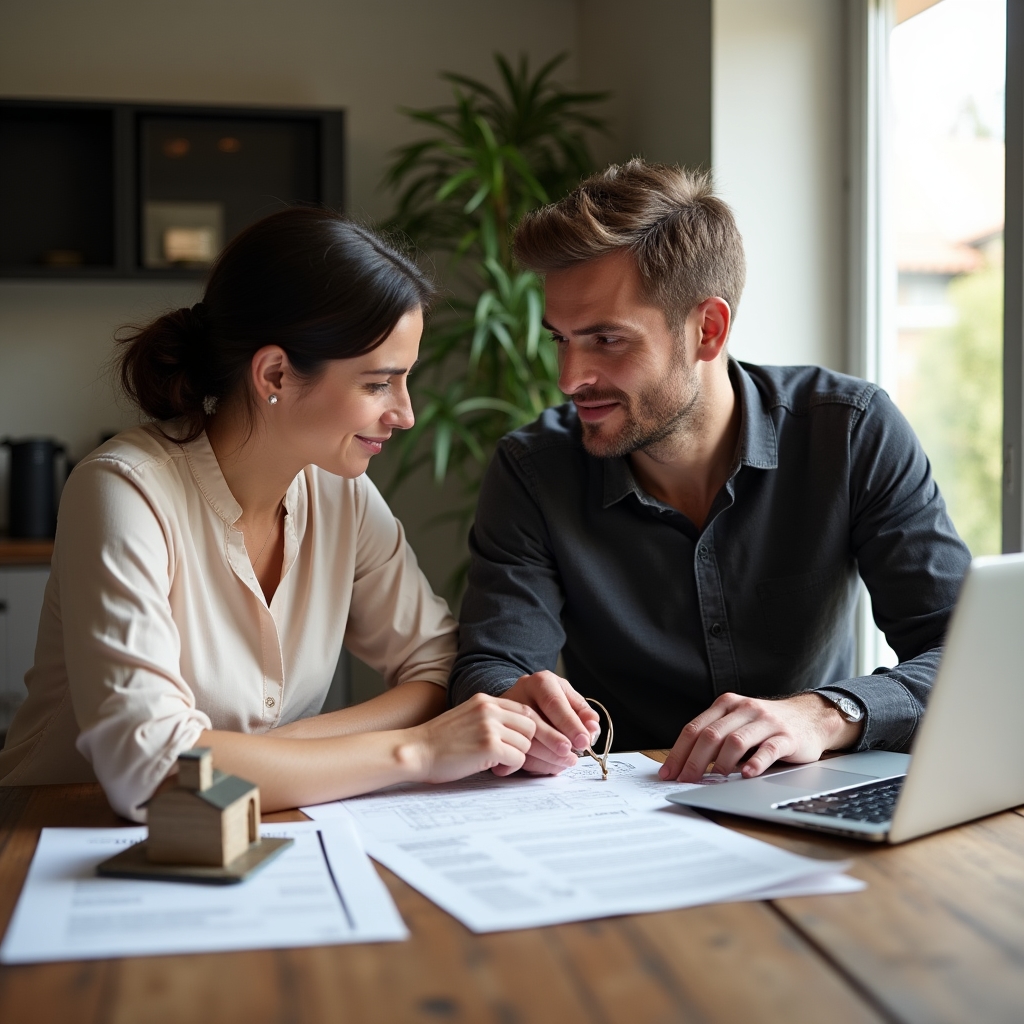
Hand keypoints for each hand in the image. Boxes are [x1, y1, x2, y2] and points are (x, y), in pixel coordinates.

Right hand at [405, 692, 566, 783]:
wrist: (414, 751)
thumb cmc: (439, 743)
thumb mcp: (468, 720)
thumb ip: (493, 720)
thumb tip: (525, 735)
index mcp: (485, 700)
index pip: (526, 710)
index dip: (542, 728)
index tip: (556, 743)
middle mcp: (489, 709)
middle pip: (533, 725)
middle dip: (543, 744)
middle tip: (556, 758)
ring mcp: (489, 726)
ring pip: (526, 743)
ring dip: (520, 757)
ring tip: (502, 764)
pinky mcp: (488, 745)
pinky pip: (517, 758)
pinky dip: (512, 767)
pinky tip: (496, 768)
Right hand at [492, 671, 601, 776]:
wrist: (515, 700)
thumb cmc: (546, 700)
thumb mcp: (565, 697)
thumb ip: (581, 711)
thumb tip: (592, 728)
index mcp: (538, 682)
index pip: (555, 703)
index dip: (570, 724)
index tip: (583, 741)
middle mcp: (518, 693)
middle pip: (538, 723)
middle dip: (558, 743)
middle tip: (572, 757)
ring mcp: (502, 713)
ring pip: (525, 741)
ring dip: (548, 758)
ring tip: (565, 763)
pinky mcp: (493, 733)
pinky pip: (516, 754)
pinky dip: (534, 764)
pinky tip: (549, 766)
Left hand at [658, 692, 862, 782]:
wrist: (810, 717)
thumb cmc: (766, 725)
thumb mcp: (738, 723)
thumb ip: (716, 736)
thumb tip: (686, 766)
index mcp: (726, 705)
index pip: (694, 729)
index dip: (679, 752)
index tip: (668, 773)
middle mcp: (744, 709)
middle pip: (711, 735)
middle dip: (694, 761)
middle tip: (685, 781)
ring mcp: (766, 721)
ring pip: (735, 741)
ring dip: (721, 762)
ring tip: (713, 779)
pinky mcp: (786, 736)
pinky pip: (768, 749)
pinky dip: (755, 762)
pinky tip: (746, 774)